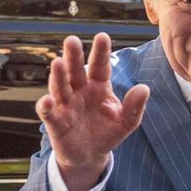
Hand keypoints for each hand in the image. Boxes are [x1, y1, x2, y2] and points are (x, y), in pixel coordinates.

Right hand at [37, 33, 148, 190]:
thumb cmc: (108, 132)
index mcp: (98, 87)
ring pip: (60, 87)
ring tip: (58, 63)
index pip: (100, 66)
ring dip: (58, 76)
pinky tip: (47, 100)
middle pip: (76, 70)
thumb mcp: (126, 122)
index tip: (102, 36)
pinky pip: (48, 112)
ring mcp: (65, 104)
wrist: (91, 154)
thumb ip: (134, 106)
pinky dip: (45, 106)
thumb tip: (144, 88)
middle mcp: (80, 91)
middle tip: (72, 40)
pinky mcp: (55, 121)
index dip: (100, 52)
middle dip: (73, 56)